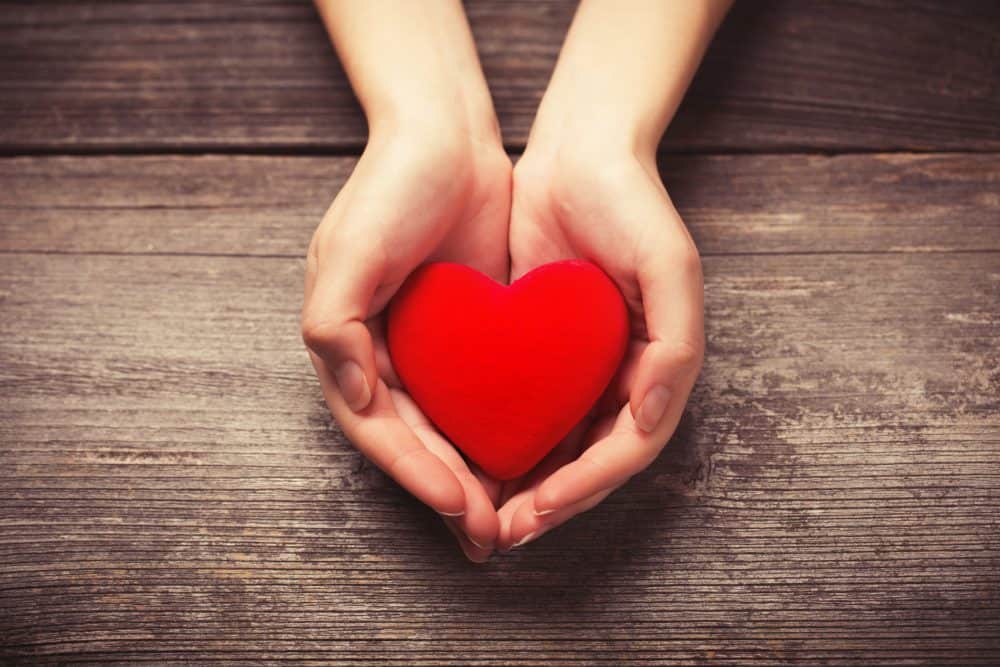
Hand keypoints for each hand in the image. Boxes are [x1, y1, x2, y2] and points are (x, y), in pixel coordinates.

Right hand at [302, 122, 510, 561]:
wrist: (447, 137)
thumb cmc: (391, 187)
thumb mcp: (350, 251)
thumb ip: (334, 326)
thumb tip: (353, 396)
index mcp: (346, 345)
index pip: (379, 429)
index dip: (415, 472)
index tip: (459, 504)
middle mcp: (383, 356)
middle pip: (415, 443)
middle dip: (449, 491)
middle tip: (489, 535)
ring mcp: (428, 350)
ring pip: (450, 432)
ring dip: (475, 478)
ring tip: (510, 519)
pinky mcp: (469, 337)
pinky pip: (483, 399)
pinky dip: (499, 435)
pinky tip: (529, 462)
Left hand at [496, 140, 704, 549]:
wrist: (579, 154)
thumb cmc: (632, 205)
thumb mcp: (669, 265)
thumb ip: (674, 345)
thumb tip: (647, 419)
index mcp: (658, 367)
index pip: (625, 449)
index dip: (585, 487)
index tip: (537, 511)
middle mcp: (623, 376)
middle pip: (589, 462)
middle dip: (550, 503)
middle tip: (503, 533)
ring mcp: (583, 366)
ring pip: (555, 446)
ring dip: (524, 485)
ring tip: (483, 515)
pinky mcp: (543, 350)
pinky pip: (525, 408)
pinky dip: (505, 440)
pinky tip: (469, 456)